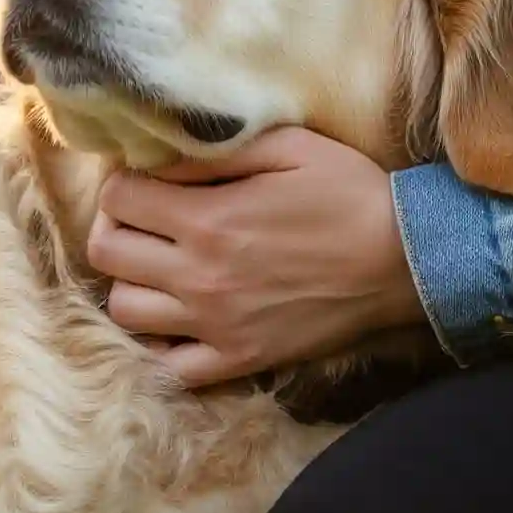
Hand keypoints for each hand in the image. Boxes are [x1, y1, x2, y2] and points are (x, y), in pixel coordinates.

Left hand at [87, 127, 426, 387]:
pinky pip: (169, 366)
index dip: (125, 182)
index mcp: (208, 220)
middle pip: (106, 253)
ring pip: (124, 311)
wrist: (406, 261)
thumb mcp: (288, 146)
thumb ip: (215, 150)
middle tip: (146, 218)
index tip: (147, 180)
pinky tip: (179, 317)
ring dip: (133, 282)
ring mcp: (215, 325)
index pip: (117, 199)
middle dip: (117, 226)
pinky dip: (162, 344)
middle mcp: (199, 277)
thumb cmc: (351, 193)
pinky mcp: (239, 360)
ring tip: (160, 265)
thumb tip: (155, 155)